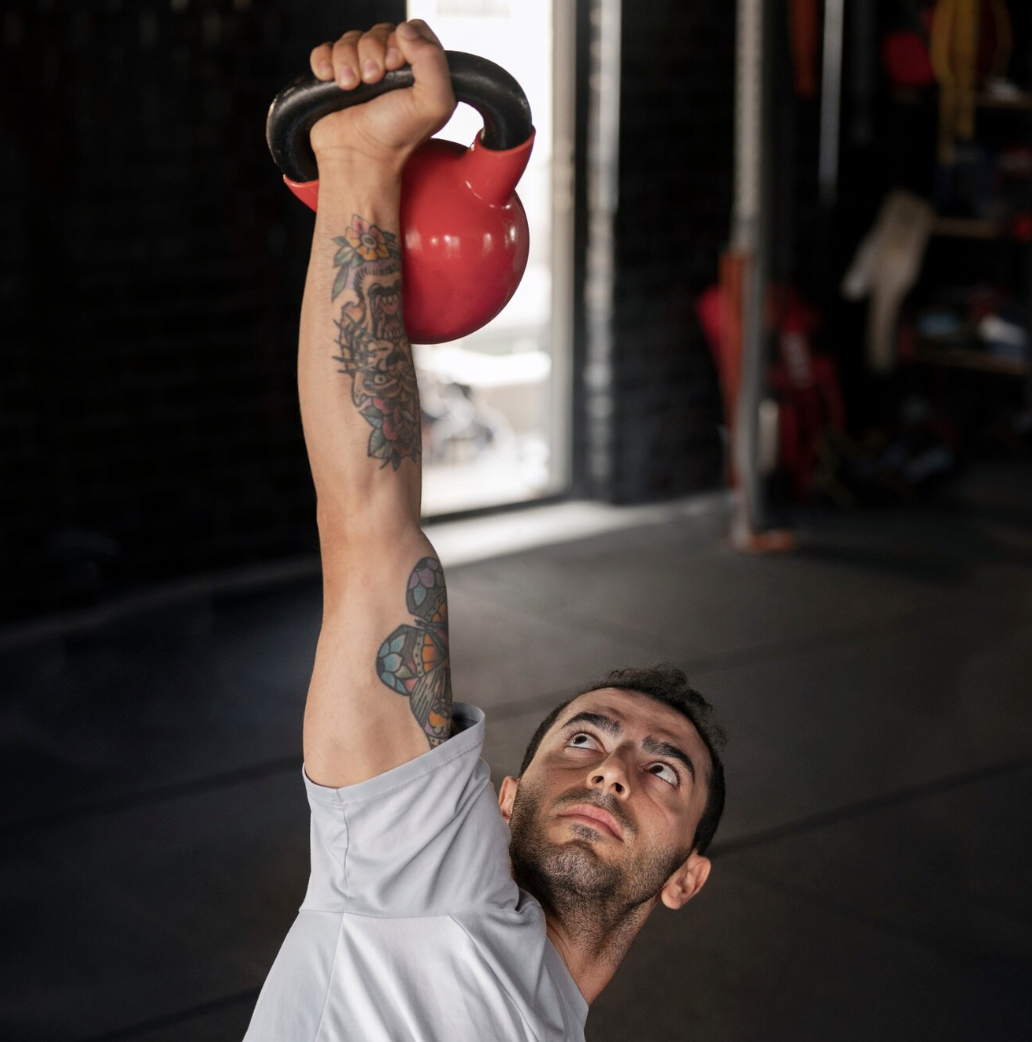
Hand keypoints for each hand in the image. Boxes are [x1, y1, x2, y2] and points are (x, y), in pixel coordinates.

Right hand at [308, 21, 455, 169]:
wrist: (359, 157)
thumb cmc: (397, 136)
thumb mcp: (434, 103)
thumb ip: (434, 61)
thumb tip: (405, 30)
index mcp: (418, 70)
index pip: (412, 30)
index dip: (401, 40)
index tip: (395, 65)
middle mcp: (390, 68)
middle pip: (379, 31)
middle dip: (372, 53)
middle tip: (373, 81)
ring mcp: (360, 70)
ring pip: (350, 39)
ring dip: (348, 61)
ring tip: (352, 88)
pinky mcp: (334, 76)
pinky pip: (324, 50)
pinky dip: (324, 63)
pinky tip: (332, 82)